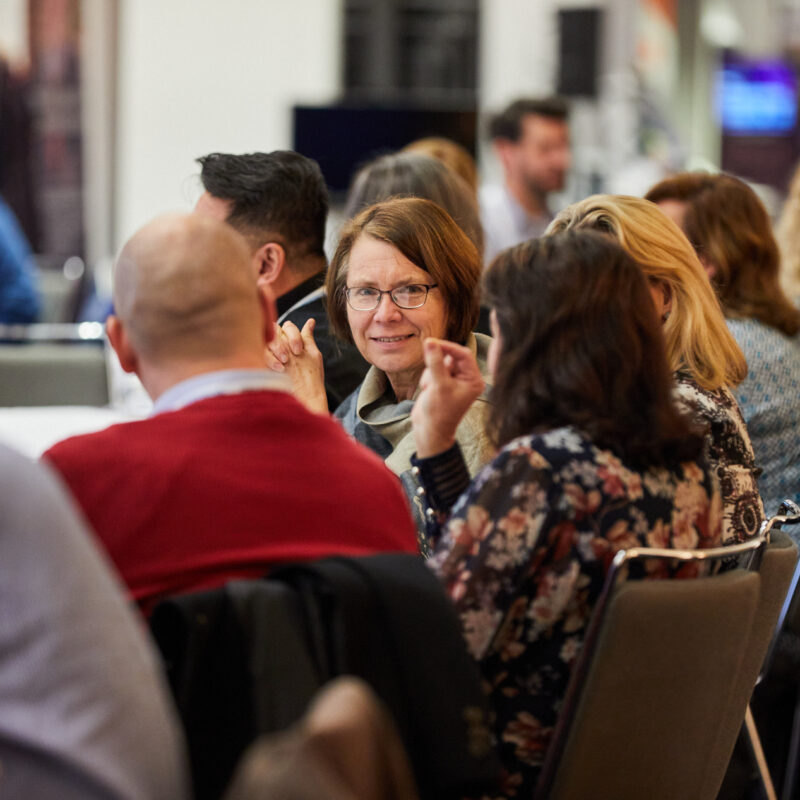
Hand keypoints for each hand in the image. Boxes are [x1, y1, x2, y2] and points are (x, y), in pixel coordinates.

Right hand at [265, 319, 328, 413]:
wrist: (304, 398)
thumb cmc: (311, 378)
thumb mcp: (313, 355)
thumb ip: (308, 337)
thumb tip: (311, 320)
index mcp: (291, 342)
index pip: (286, 326)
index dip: (293, 335)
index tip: (299, 351)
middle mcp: (280, 346)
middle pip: (274, 330)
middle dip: (283, 342)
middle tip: (290, 358)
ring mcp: (269, 354)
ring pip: (266, 340)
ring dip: (277, 350)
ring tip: (285, 364)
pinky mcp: (261, 363)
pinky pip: (259, 352)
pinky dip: (270, 359)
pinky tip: (279, 369)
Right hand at [411, 337, 484, 457]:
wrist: (429, 431)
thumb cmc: (438, 412)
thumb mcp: (438, 385)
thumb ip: (435, 362)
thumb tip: (430, 341)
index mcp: (474, 380)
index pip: (463, 354)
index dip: (448, 347)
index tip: (432, 343)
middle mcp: (467, 379)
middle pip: (451, 357)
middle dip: (438, 365)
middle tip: (432, 376)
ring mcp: (454, 381)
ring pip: (440, 362)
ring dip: (431, 372)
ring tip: (431, 389)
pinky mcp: (443, 383)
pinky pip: (433, 370)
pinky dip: (428, 378)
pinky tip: (428, 391)